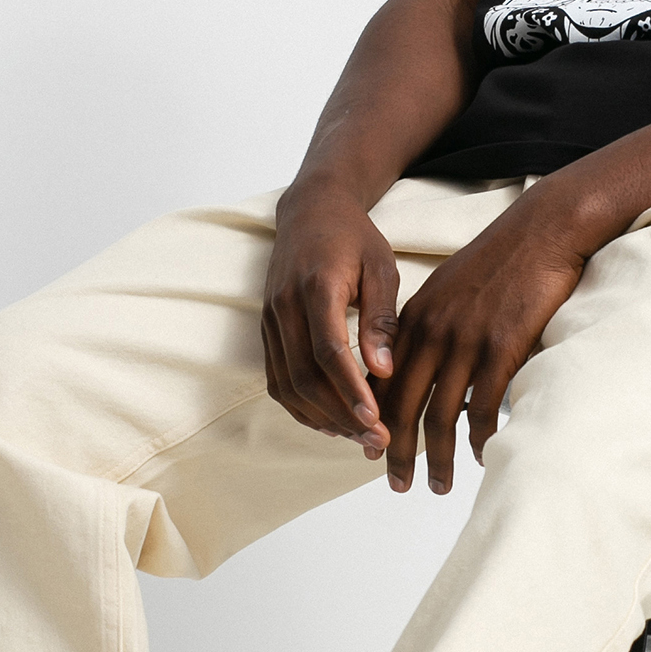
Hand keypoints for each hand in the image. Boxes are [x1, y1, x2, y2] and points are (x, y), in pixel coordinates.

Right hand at [262, 178, 399, 455]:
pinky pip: (277, 378)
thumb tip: (383, 371)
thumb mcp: (381, 267)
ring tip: (358, 437)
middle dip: (340, 415)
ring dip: (320, 417)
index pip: (328, 351)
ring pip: (286, 384)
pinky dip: (301, 406)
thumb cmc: (354, 238)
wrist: (311, 211)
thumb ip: (382, 318)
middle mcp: (285, 306)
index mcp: (317, 287)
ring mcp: (270, 319)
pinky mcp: (267, 329)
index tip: (375, 421)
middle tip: (375, 440)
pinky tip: (331, 420)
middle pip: (304, 376)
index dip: (350, 390)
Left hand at [377, 189, 588, 495]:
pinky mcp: (500, 348)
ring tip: (438, 486)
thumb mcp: (449, 290)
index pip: (383, 382)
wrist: (541, 231)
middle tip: (397, 485)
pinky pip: (483, 408)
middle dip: (396, 453)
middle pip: (403, 407)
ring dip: (437, 458)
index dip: (376, 423)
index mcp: (414, 319)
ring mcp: (465, 342)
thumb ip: (430, 328)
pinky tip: (481, 455)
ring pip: (441, 417)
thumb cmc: (499, 261)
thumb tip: (425, 370)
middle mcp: (432, 333)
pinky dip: (479, 439)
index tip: (375, 451)